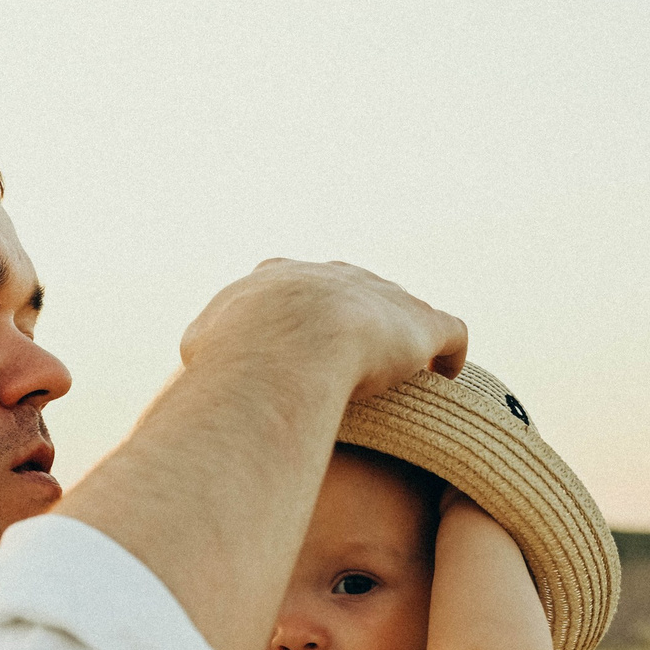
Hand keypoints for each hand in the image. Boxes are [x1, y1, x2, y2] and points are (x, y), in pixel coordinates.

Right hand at [178, 258, 466, 402]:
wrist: (290, 343)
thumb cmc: (239, 351)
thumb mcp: (202, 342)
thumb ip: (207, 341)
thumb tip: (200, 355)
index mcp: (282, 276)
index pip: (293, 284)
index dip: (298, 312)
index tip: (299, 338)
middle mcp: (335, 275)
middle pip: (351, 289)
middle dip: (353, 316)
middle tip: (353, 355)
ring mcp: (382, 295)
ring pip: (400, 307)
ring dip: (401, 331)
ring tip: (405, 364)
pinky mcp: (423, 324)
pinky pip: (449, 334)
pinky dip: (449, 353)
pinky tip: (447, 374)